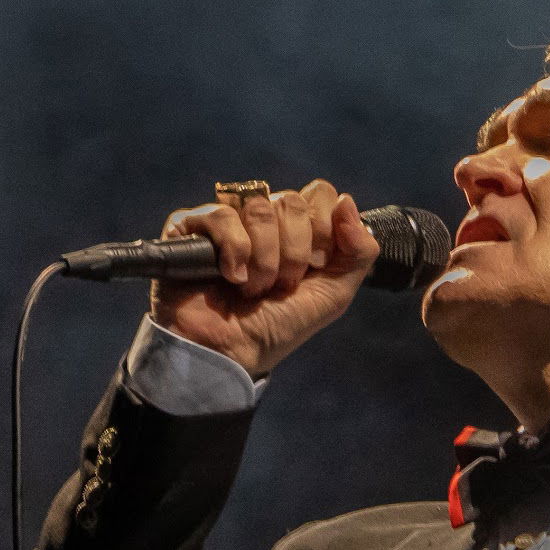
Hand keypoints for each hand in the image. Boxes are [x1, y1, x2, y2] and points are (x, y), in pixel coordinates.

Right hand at [150, 178, 380, 376]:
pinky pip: (222, 215)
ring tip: (251, 289)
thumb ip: (358, 253)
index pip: (321, 195)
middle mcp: (264, 218)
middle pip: (292, 201)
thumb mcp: (333, 296)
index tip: (311, 269)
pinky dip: (234, 252)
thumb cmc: (276, 328)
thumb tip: (348, 202)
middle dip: (293, 255)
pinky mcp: (191, 225)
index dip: (322, 232)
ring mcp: (227, 219)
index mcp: (298, 228)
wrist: (230, 354)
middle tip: (279, 286)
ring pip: (260, 208)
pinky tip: (229, 277)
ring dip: (264, 261)